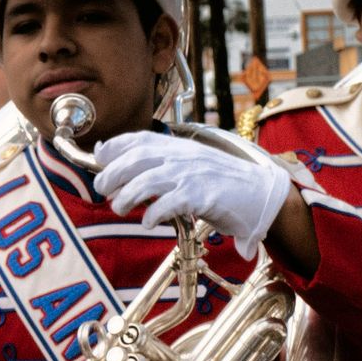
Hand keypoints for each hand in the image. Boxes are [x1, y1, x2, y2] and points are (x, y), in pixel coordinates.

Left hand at [90, 131, 291, 249]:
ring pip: (149, 179)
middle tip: (102, 189)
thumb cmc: (223, 183)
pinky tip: (148, 222)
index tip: (99, 158)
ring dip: (128, 195)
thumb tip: (136, 166)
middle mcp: (184, 156)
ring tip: (120, 207)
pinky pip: (172, 202)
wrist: (263, 193)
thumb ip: (163, 162)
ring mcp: (194, 174)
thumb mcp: (191, 165)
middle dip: (113, 172)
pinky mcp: (205, 195)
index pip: (141, 138)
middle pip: (138, 157)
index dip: (115, 146)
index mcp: (181, 146)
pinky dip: (155, 212)